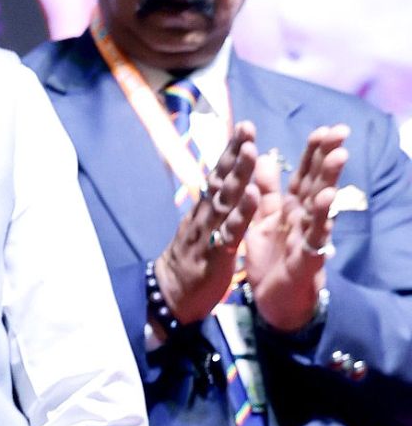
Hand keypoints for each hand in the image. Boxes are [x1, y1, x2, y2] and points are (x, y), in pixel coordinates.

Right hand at [155, 121, 260, 324]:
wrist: (170, 298)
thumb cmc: (191, 264)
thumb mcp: (202, 231)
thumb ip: (213, 209)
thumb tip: (221, 185)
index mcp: (204, 211)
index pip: (219, 176)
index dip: (231, 152)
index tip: (244, 127)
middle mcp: (204, 216)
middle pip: (221, 180)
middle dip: (235, 153)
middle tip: (247, 127)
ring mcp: (207, 233)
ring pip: (225, 200)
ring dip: (239, 174)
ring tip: (251, 151)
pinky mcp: (215, 254)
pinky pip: (230, 230)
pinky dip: (242, 212)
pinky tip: (254, 196)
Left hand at [246, 125, 348, 332]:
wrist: (272, 302)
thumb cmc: (271, 260)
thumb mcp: (262, 222)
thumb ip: (266, 193)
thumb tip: (268, 160)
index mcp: (290, 209)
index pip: (303, 176)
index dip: (313, 154)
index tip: (324, 129)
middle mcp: (303, 219)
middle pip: (316, 183)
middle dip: (327, 158)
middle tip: (340, 132)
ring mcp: (308, 237)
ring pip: (320, 206)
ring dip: (329, 181)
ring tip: (338, 157)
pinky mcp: (307, 257)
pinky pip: (315, 236)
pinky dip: (321, 219)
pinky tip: (327, 201)